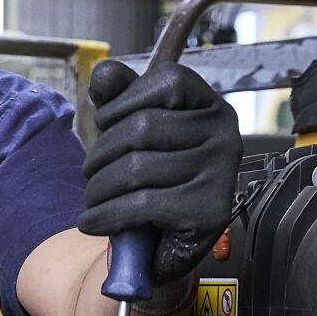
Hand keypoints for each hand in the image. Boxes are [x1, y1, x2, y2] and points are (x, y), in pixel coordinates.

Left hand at [78, 57, 239, 302]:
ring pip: (137, 168)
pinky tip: (92, 221)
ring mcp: (222, 173)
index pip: (167, 80)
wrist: (166, 241)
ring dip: (98, 189)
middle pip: (143, 127)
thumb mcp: (131, 128)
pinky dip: (105, 215)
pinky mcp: (210, 211)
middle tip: (90, 175)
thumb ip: (119, 94)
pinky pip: (143, 205)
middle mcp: (226, 133)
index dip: (123, 102)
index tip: (105, 125)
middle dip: (100, 154)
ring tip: (93, 199)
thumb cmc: (149, 177)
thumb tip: (103, 74)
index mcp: (211, 106)